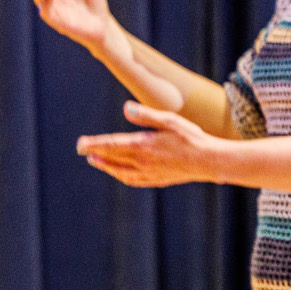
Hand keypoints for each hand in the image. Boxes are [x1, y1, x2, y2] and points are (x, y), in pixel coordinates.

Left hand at [76, 101, 222, 187]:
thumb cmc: (192, 137)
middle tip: (81, 149)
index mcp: (144, 146)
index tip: (80, 144)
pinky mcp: (158, 180)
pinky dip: (122, 176)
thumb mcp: (170, 120)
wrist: (210, 161)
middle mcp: (143, 162)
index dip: (94, 144)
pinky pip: (134, 180)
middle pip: (112, 158)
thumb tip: (126, 108)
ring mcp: (150, 173)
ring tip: (95, 161)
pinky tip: (119, 174)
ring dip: (106, 166)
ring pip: (120, 171)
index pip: (112, 145)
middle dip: (95, 153)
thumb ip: (147, 115)